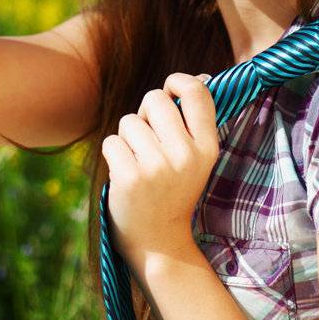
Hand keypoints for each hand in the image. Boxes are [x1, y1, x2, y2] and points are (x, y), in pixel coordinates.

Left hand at [101, 72, 221, 271]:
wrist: (158, 243)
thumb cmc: (174, 190)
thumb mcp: (196, 159)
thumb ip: (195, 120)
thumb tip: (197, 77)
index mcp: (208, 147)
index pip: (197, 92)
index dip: (177, 81)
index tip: (170, 92)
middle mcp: (186, 155)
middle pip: (154, 99)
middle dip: (145, 113)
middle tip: (149, 141)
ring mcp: (158, 167)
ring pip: (129, 121)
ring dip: (128, 138)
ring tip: (138, 163)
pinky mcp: (130, 177)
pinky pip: (111, 141)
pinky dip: (113, 154)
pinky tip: (124, 174)